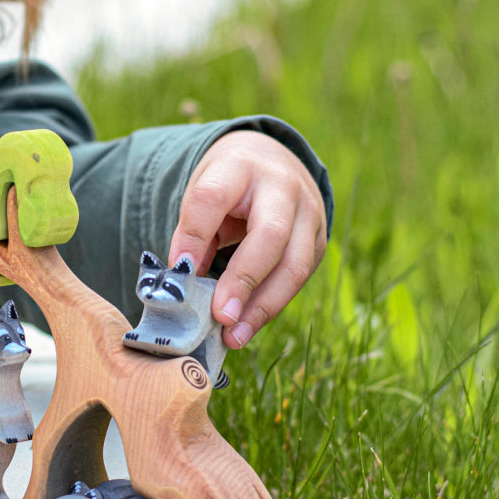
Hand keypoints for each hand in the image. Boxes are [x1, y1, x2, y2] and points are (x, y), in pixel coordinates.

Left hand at [168, 130, 326, 349]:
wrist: (270, 163)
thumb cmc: (228, 185)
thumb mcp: (202, 193)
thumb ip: (193, 232)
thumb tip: (187, 279)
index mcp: (240, 166)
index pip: (213, 198)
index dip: (194, 235)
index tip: (179, 269)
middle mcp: (283, 186)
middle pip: (271, 234)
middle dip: (244, 279)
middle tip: (220, 317)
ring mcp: (309, 214)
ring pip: (294, 265)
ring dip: (262, 306)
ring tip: (233, 335)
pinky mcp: (319, 241)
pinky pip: (298, 280)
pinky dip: (270, 306)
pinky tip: (247, 326)